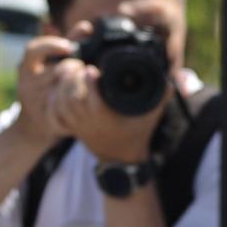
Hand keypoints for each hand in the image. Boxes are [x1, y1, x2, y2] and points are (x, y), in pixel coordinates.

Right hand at [10, 33, 76, 149]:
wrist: (34, 123)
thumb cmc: (46, 85)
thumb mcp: (52, 63)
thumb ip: (69, 43)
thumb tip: (86, 27)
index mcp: (27, 68)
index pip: (33, 50)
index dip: (51, 46)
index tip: (68, 47)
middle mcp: (27, 85)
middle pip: (54, 70)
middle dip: (72, 67)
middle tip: (82, 67)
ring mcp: (36, 103)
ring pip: (61, 90)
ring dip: (78, 84)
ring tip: (86, 81)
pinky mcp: (47, 120)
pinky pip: (65, 110)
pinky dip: (76, 103)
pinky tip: (83, 98)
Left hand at [46, 22, 164, 163]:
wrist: (121, 160)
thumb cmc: (136, 134)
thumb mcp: (151, 116)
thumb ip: (161, 97)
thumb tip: (171, 79)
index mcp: (106, 116)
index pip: (92, 99)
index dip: (89, 82)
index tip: (91, 69)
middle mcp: (88, 120)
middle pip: (71, 97)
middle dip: (72, 80)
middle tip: (78, 66)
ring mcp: (78, 124)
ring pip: (61, 103)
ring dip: (63, 86)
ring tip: (71, 72)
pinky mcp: (71, 125)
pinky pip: (56, 111)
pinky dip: (55, 98)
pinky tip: (61, 87)